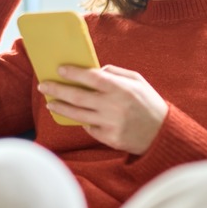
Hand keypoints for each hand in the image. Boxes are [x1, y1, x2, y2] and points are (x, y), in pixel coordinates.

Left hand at [39, 65, 169, 154]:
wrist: (162, 133)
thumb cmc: (149, 103)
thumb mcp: (138, 81)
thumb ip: (116, 73)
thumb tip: (95, 70)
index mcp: (121, 89)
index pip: (91, 77)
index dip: (74, 73)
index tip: (59, 69)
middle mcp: (113, 106)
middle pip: (78, 96)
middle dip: (58, 89)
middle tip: (44, 85)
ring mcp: (110, 124)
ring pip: (78, 115)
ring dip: (61, 108)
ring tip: (50, 103)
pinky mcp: (109, 138)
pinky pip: (89, 128)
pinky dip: (82, 121)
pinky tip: (76, 116)